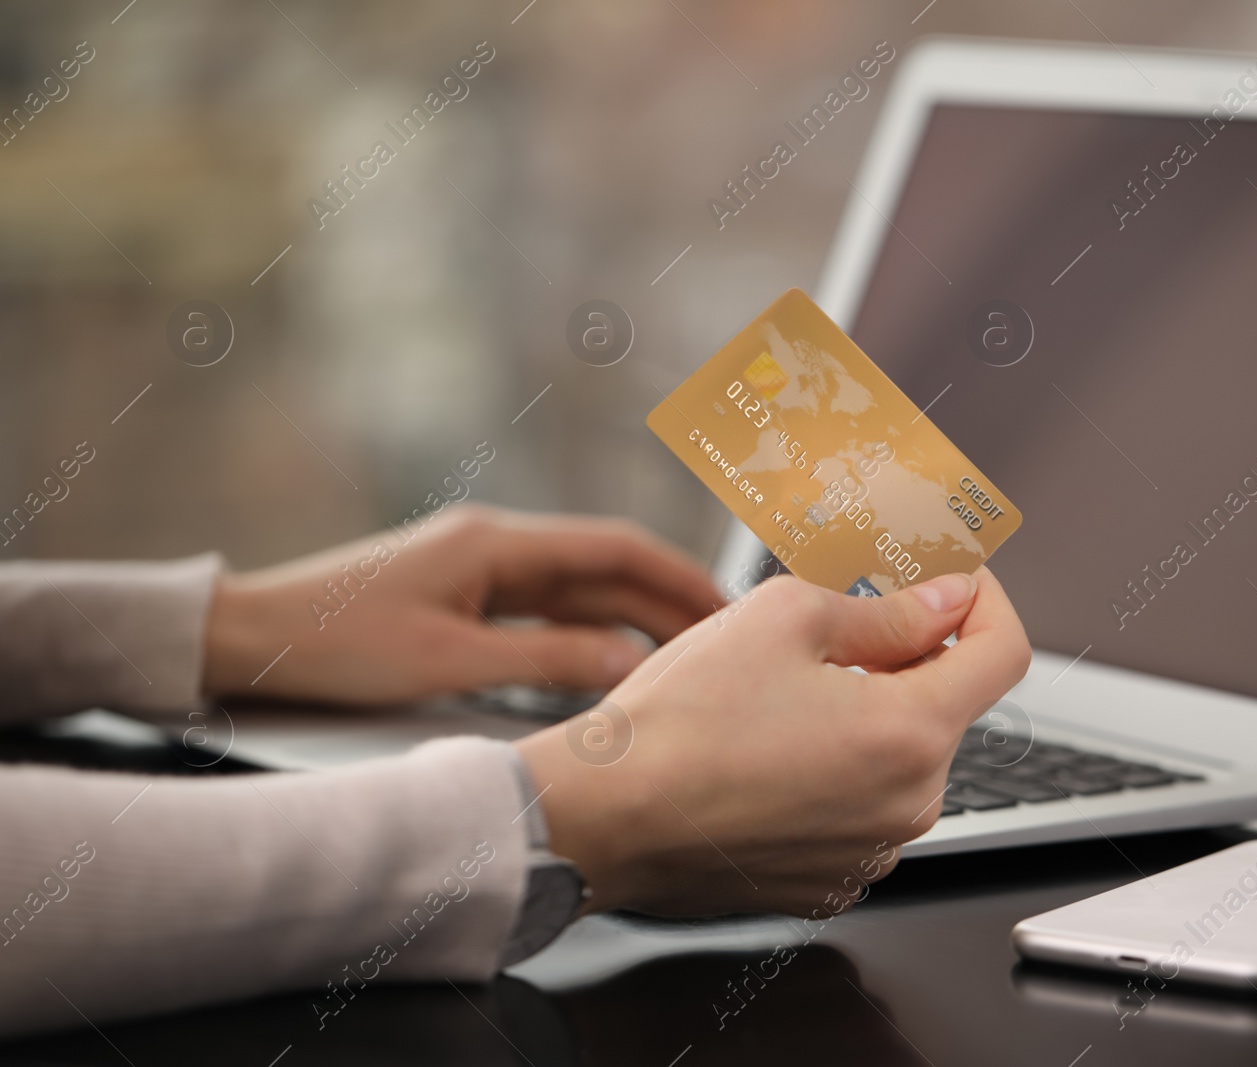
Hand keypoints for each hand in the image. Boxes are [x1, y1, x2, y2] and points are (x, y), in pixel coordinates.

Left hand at [202, 506, 723, 703]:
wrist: (251, 639)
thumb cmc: (337, 647)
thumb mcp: (450, 663)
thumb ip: (547, 662)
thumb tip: (628, 661)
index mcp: (495, 542)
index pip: (614, 547)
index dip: (678, 576)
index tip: (725, 606)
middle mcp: (493, 542)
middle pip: (602, 565)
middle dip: (666, 597)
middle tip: (721, 636)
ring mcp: (476, 565)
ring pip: (576, 586)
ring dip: (630, 613)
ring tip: (682, 649)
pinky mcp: (459, 592)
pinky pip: (543, 606)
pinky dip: (585, 628)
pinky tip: (610, 654)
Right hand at [518, 566, 1030, 915]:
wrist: (601, 819)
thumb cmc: (680, 720)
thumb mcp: (786, 618)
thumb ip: (890, 609)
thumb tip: (951, 598)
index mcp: (911, 734)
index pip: (1005, 653)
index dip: (985, 599)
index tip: (952, 578)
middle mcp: (908, 806)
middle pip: (944, 707)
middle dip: (905, 657)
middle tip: (829, 628)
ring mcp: (870, 854)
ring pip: (897, 759)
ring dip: (864, 716)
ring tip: (777, 699)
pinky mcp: (828, 883)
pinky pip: (858, 810)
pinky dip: (833, 772)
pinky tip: (765, 754)